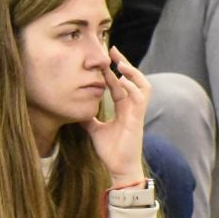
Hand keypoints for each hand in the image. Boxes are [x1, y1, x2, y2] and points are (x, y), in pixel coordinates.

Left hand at [83, 47, 151, 183]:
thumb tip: (76, 109)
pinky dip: (132, 88)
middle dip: (124, 63)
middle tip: (112, 49)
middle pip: (133, 79)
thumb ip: (89, 118)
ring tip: (120, 62)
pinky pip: (139, 99)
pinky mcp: (138, 119)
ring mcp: (136, 113)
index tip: (103, 57)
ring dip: (132, 72)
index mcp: (123, 108)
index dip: (112, 70)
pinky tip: (122, 80)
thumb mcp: (95, 130)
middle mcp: (132, 107)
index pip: (119, 84)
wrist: (119, 168)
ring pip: (142, 85)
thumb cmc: (110, 151)